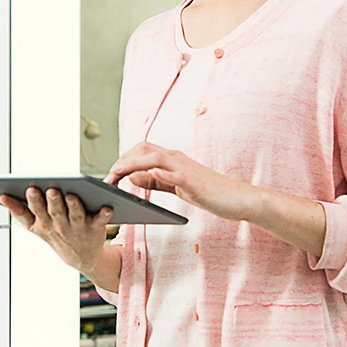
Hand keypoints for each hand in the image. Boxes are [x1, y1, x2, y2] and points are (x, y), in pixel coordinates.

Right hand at [0, 187, 112, 272]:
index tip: (28, 189)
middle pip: (54, 211)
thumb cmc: (56, 234)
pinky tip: (107, 206)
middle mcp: (60, 225)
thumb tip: (2, 197)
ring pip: (75, 214)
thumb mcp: (34, 226)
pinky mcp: (95, 227)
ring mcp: (78, 227)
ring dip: (74, 205)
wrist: (81, 257)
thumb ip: (19, 211)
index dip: (31, 201)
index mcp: (43, 223)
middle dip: (51, 201)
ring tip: (72, 194)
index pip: (35, 211)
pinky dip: (104, 214)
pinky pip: (100, 220)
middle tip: (49, 189)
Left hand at [107, 142, 261, 220]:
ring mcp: (185, 168)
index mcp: (173, 159)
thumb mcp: (177, 186)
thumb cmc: (209, 193)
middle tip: (108, 176)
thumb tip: (132, 176)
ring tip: (116, 173)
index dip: (124, 158)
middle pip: (144, 148)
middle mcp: (177, 158)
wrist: (237, 198)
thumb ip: (156, 181)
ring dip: (132, 164)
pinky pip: (174, 173)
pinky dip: (159, 172)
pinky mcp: (193, 181)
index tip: (111, 172)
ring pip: (154, 157)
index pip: (142, 150)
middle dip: (122, 160)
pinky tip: (146, 174)